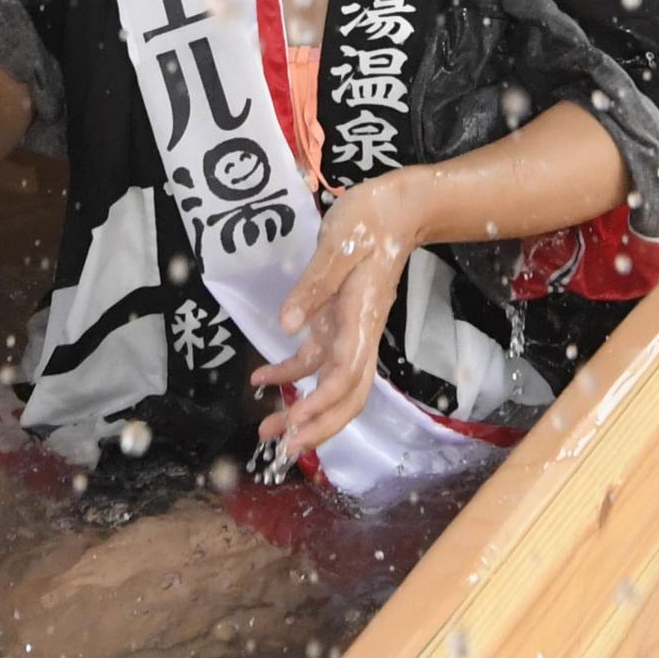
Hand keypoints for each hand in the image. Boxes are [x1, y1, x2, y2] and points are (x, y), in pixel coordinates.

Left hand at [252, 176, 429, 461]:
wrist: (397, 209)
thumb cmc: (369, 222)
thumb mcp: (337, 246)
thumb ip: (313, 286)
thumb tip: (286, 326)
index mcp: (361, 321)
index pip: (346, 378)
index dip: (322, 406)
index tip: (294, 424)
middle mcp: (358, 335)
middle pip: (347, 397)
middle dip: (318, 427)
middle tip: (283, 448)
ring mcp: (349, 331)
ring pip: (330, 386)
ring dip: (302, 410)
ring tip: (266, 428)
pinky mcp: (338, 322)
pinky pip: (317, 361)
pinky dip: (291, 374)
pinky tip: (262, 379)